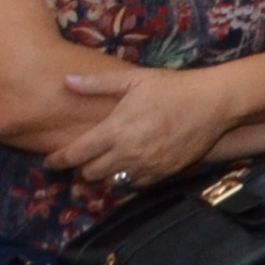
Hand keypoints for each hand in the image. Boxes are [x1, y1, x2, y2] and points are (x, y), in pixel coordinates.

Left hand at [48, 63, 247, 189]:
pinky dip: (128, 178)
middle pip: (89, 173)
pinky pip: (136, 185)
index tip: (50, 160)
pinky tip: (132, 165)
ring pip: (111, 182)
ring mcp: (146, 166)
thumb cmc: (173, 87)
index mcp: (114, 130)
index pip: (75, 155)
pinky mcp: (164, 173)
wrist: (214, 103)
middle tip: (84, 157)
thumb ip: (97, 83)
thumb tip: (66, 80)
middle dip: (82, 167)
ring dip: (105, 174)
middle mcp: (127, 153)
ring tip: (107, 162)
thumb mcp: (134, 79)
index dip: (58, 160)